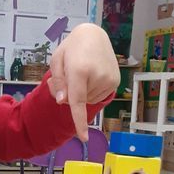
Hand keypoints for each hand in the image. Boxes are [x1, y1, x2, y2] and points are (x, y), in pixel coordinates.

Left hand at [48, 23, 118, 141]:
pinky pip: (99, 95)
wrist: (93, 35)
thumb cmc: (71, 48)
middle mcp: (98, 76)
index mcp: (79, 71)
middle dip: (73, 93)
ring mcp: (110, 79)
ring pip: (90, 100)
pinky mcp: (116, 81)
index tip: (84, 138)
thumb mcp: (56, 61)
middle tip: (71, 74)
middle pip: (80, 101)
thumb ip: (58, 83)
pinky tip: (92, 74)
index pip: (78, 101)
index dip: (80, 121)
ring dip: (84, 92)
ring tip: (83, 71)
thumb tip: (63, 102)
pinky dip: (92, 90)